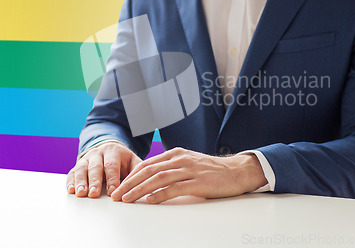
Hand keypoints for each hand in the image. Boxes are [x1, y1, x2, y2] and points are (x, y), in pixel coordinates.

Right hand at [66, 142, 141, 197]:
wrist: (110, 149)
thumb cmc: (123, 160)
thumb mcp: (133, 162)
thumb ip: (137, 171)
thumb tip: (142, 184)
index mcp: (114, 152)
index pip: (112, 165)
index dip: (112, 179)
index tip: (113, 192)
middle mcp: (98, 153)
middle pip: (95, 167)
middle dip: (95, 181)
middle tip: (94, 194)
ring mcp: (87, 159)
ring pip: (82, 169)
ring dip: (81, 182)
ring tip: (81, 193)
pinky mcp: (78, 165)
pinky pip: (72, 172)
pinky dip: (71, 181)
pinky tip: (71, 190)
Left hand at [111, 147, 266, 203]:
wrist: (237, 171)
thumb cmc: (212, 171)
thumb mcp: (189, 164)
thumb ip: (172, 169)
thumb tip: (151, 181)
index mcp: (176, 154)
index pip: (147, 164)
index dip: (131, 176)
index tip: (119, 187)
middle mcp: (180, 159)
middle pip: (149, 171)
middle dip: (130, 184)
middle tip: (117, 195)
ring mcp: (189, 170)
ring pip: (158, 178)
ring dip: (140, 190)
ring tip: (127, 199)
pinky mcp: (198, 182)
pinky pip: (175, 188)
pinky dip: (160, 194)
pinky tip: (150, 201)